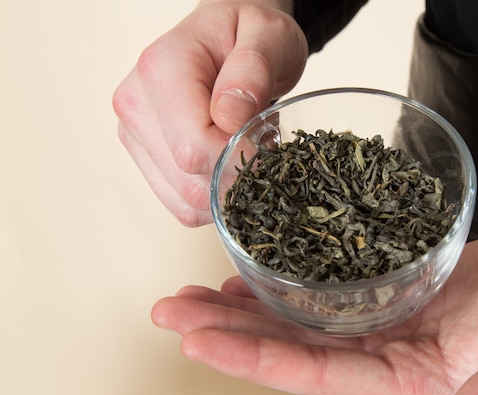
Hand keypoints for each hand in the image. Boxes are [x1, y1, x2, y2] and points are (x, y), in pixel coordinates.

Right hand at [112, 1, 306, 225]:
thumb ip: (253, 69)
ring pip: (187, 202)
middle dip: (238, 176)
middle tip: (262, 141)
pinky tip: (228, 164)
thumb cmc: (248, 33)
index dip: (241, 159)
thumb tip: (228, 116)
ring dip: (228, 189)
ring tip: (242, 146)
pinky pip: (183, 206)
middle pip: (190, 182)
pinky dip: (216, 198)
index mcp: (160, 69)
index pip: (194, 147)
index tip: (270, 144)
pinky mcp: (145, 158)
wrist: (228, 38)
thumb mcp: (269, 35)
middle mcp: (136, 105)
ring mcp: (135, 135)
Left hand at [152, 223, 477, 394]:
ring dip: (242, 309)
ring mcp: (384, 328)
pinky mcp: (389, 296)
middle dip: (227, 333)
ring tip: (190, 297)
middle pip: (292, 351)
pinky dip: (281, 288)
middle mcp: (388, 361)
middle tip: (168, 313)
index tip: (199, 344)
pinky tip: (247, 280)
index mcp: (414, 387)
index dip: (256, 362)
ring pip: (298, 322)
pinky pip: (323, 295)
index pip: (319, 377)